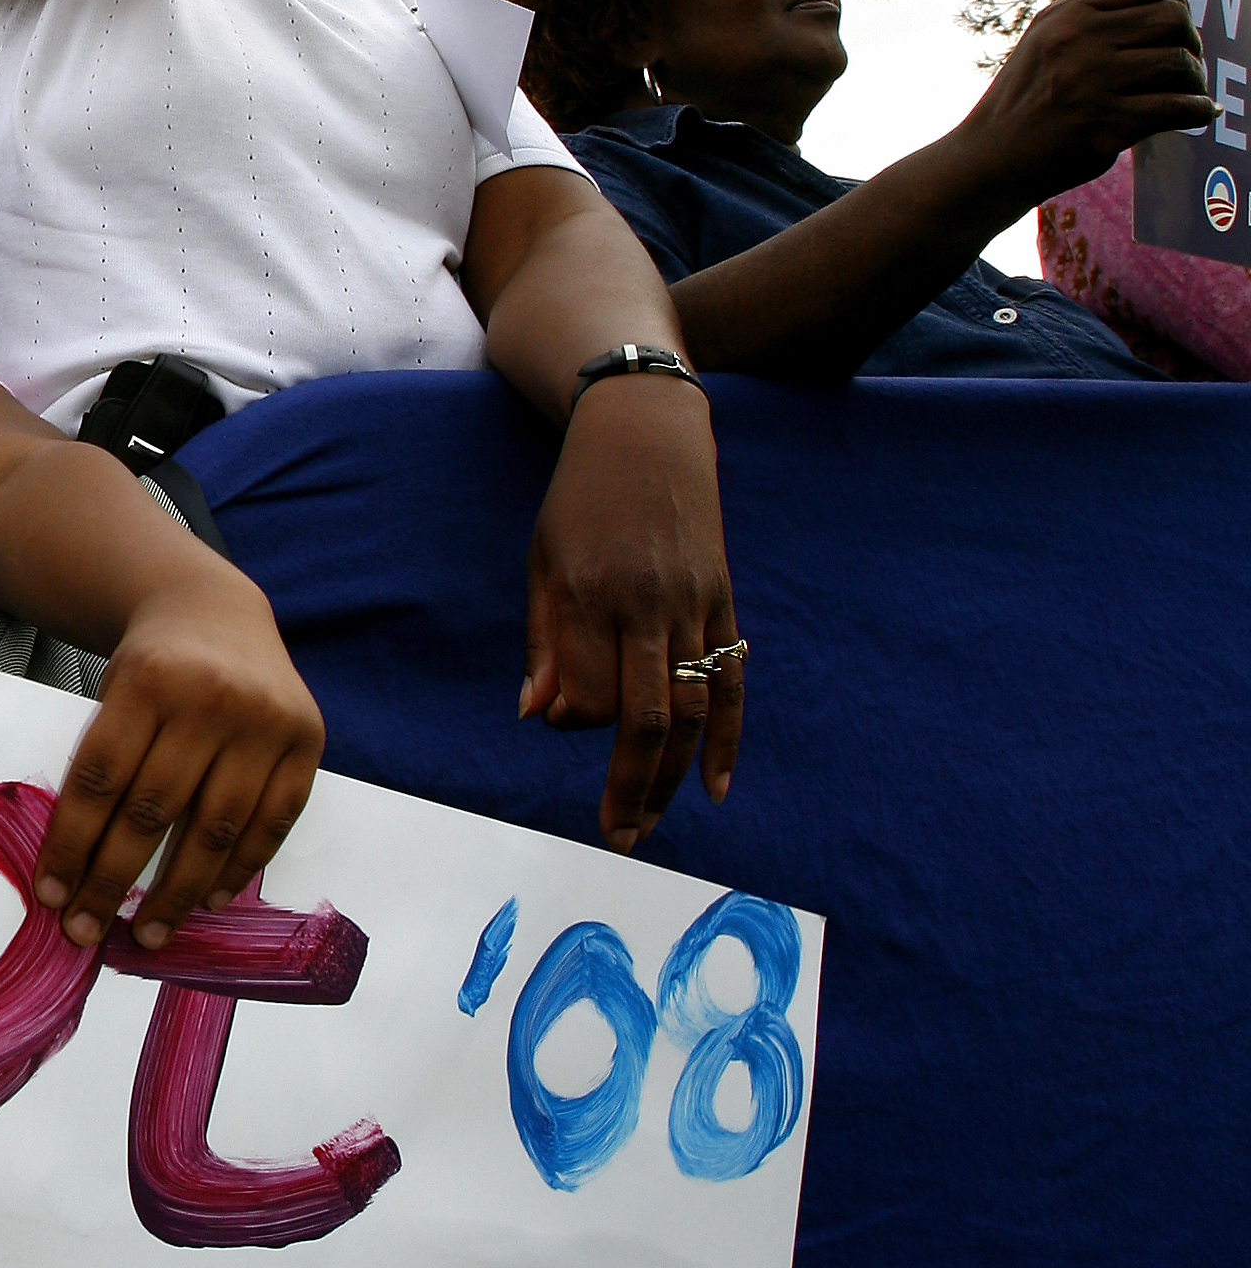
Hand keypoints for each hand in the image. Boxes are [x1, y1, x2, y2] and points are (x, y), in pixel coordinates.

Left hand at [29, 571, 326, 952]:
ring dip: (178, 893)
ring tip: (149, 933)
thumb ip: (103, 764)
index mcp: (146, 679)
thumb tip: (75, 869)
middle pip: (153, 811)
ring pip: (216, 827)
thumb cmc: (150, 668)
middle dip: (113, 881)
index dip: (72, 844)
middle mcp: (210, 696)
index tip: (51, 895)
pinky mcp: (306, 738)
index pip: (100, 779)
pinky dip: (239, 868)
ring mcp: (264, 718)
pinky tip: (209, 900)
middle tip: (86, 931)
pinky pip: (273, 821)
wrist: (214, 612)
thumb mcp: (111, 692)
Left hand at [521, 377, 739, 847]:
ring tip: (650, 823)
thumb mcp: (543, 559)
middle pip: (645, 717)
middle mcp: (647, 604)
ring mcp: (694, 604)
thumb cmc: (580, 498)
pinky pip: (731, 683)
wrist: (647, 431)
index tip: (560, 717)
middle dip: (629, 785)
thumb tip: (535, 717)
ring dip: (673, 777)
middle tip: (619, 837)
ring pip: (692, 709)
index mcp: (591, 593)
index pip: (586, 692)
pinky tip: (717, 788)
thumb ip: (544, 641)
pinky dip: (727, 740)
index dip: (573, 720)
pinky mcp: (725, 602)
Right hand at [972, 0, 1213, 197]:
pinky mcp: (1105, 123)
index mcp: (1067, 13)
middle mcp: (1079, 39)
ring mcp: (1092, 81)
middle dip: (1190, 42)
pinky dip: (1200, 111)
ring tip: (1191, 92)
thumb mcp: (1046, 41)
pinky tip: (1201, 114)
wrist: (991, 158)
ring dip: (1196, 80)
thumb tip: (1164, 10)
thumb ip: (1092, 19)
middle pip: (1173, 18)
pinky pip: (1177, 108)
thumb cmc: (1027, 101)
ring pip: (1179, 62)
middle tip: (1185, 64)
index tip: (1176, 22)